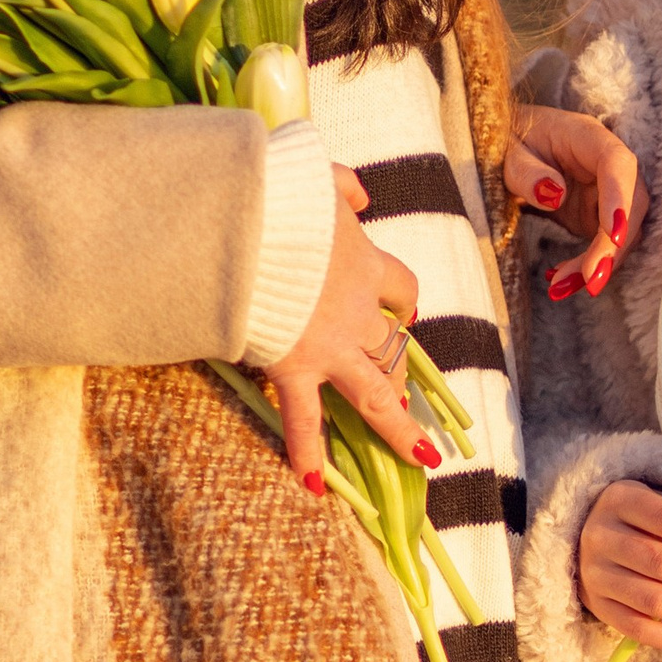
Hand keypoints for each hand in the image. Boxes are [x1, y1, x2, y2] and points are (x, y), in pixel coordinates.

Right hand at [266, 166, 430, 493]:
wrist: (241, 220)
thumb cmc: (276, 193)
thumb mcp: (318, 175)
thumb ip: (343, 187)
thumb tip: (362, 197)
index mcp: (362, 260)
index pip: (400, 289)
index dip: (403, 306)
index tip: (402, 316)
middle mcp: (354, 308)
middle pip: (394, 348)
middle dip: (400, 372)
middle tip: (403, 394)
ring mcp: (328, 342)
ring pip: (375, 392)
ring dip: (397, 427)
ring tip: (420, 456)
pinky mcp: (292, 365)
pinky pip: (304, 418)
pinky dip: (308, 454)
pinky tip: (315, 486)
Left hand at [507, 105, 647, 305]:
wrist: (507, 145)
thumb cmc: (506, 141)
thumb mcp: (506, 155)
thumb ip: (527, 173)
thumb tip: (556, 194)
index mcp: (587, 136)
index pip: (617, 164)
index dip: (621, 199)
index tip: (612, 237)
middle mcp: (606, 163)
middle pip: (631, 203)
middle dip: (614, 246)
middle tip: (589, 281)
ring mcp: (605, 189)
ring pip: (623, 229)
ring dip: (601, 261)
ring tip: (561, 286)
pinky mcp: (598, 213)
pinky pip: (606, 243)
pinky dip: (588, 264)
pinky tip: (561, 279)